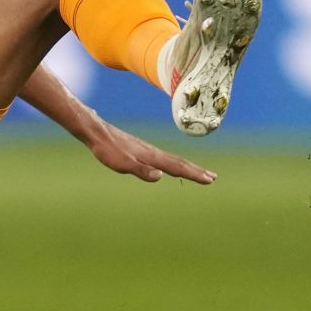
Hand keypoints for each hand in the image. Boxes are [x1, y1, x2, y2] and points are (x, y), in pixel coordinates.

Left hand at [80, 115, 215, 184]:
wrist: (97, 131)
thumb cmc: (107, 149)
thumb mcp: (122, 164)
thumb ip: (141, 171)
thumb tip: (160, 176)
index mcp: (152, 156)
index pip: (177, 167)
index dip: (194, 174)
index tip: (210, 180)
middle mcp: (153, 152)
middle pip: (180, 162)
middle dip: (196, 170)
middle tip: (213, 177)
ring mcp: (148, 150)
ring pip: (173, 159)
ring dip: (188, 166)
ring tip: (199, 172)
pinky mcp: (141, 150)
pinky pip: (164, 158)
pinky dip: (174, 163)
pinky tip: (170, 166)